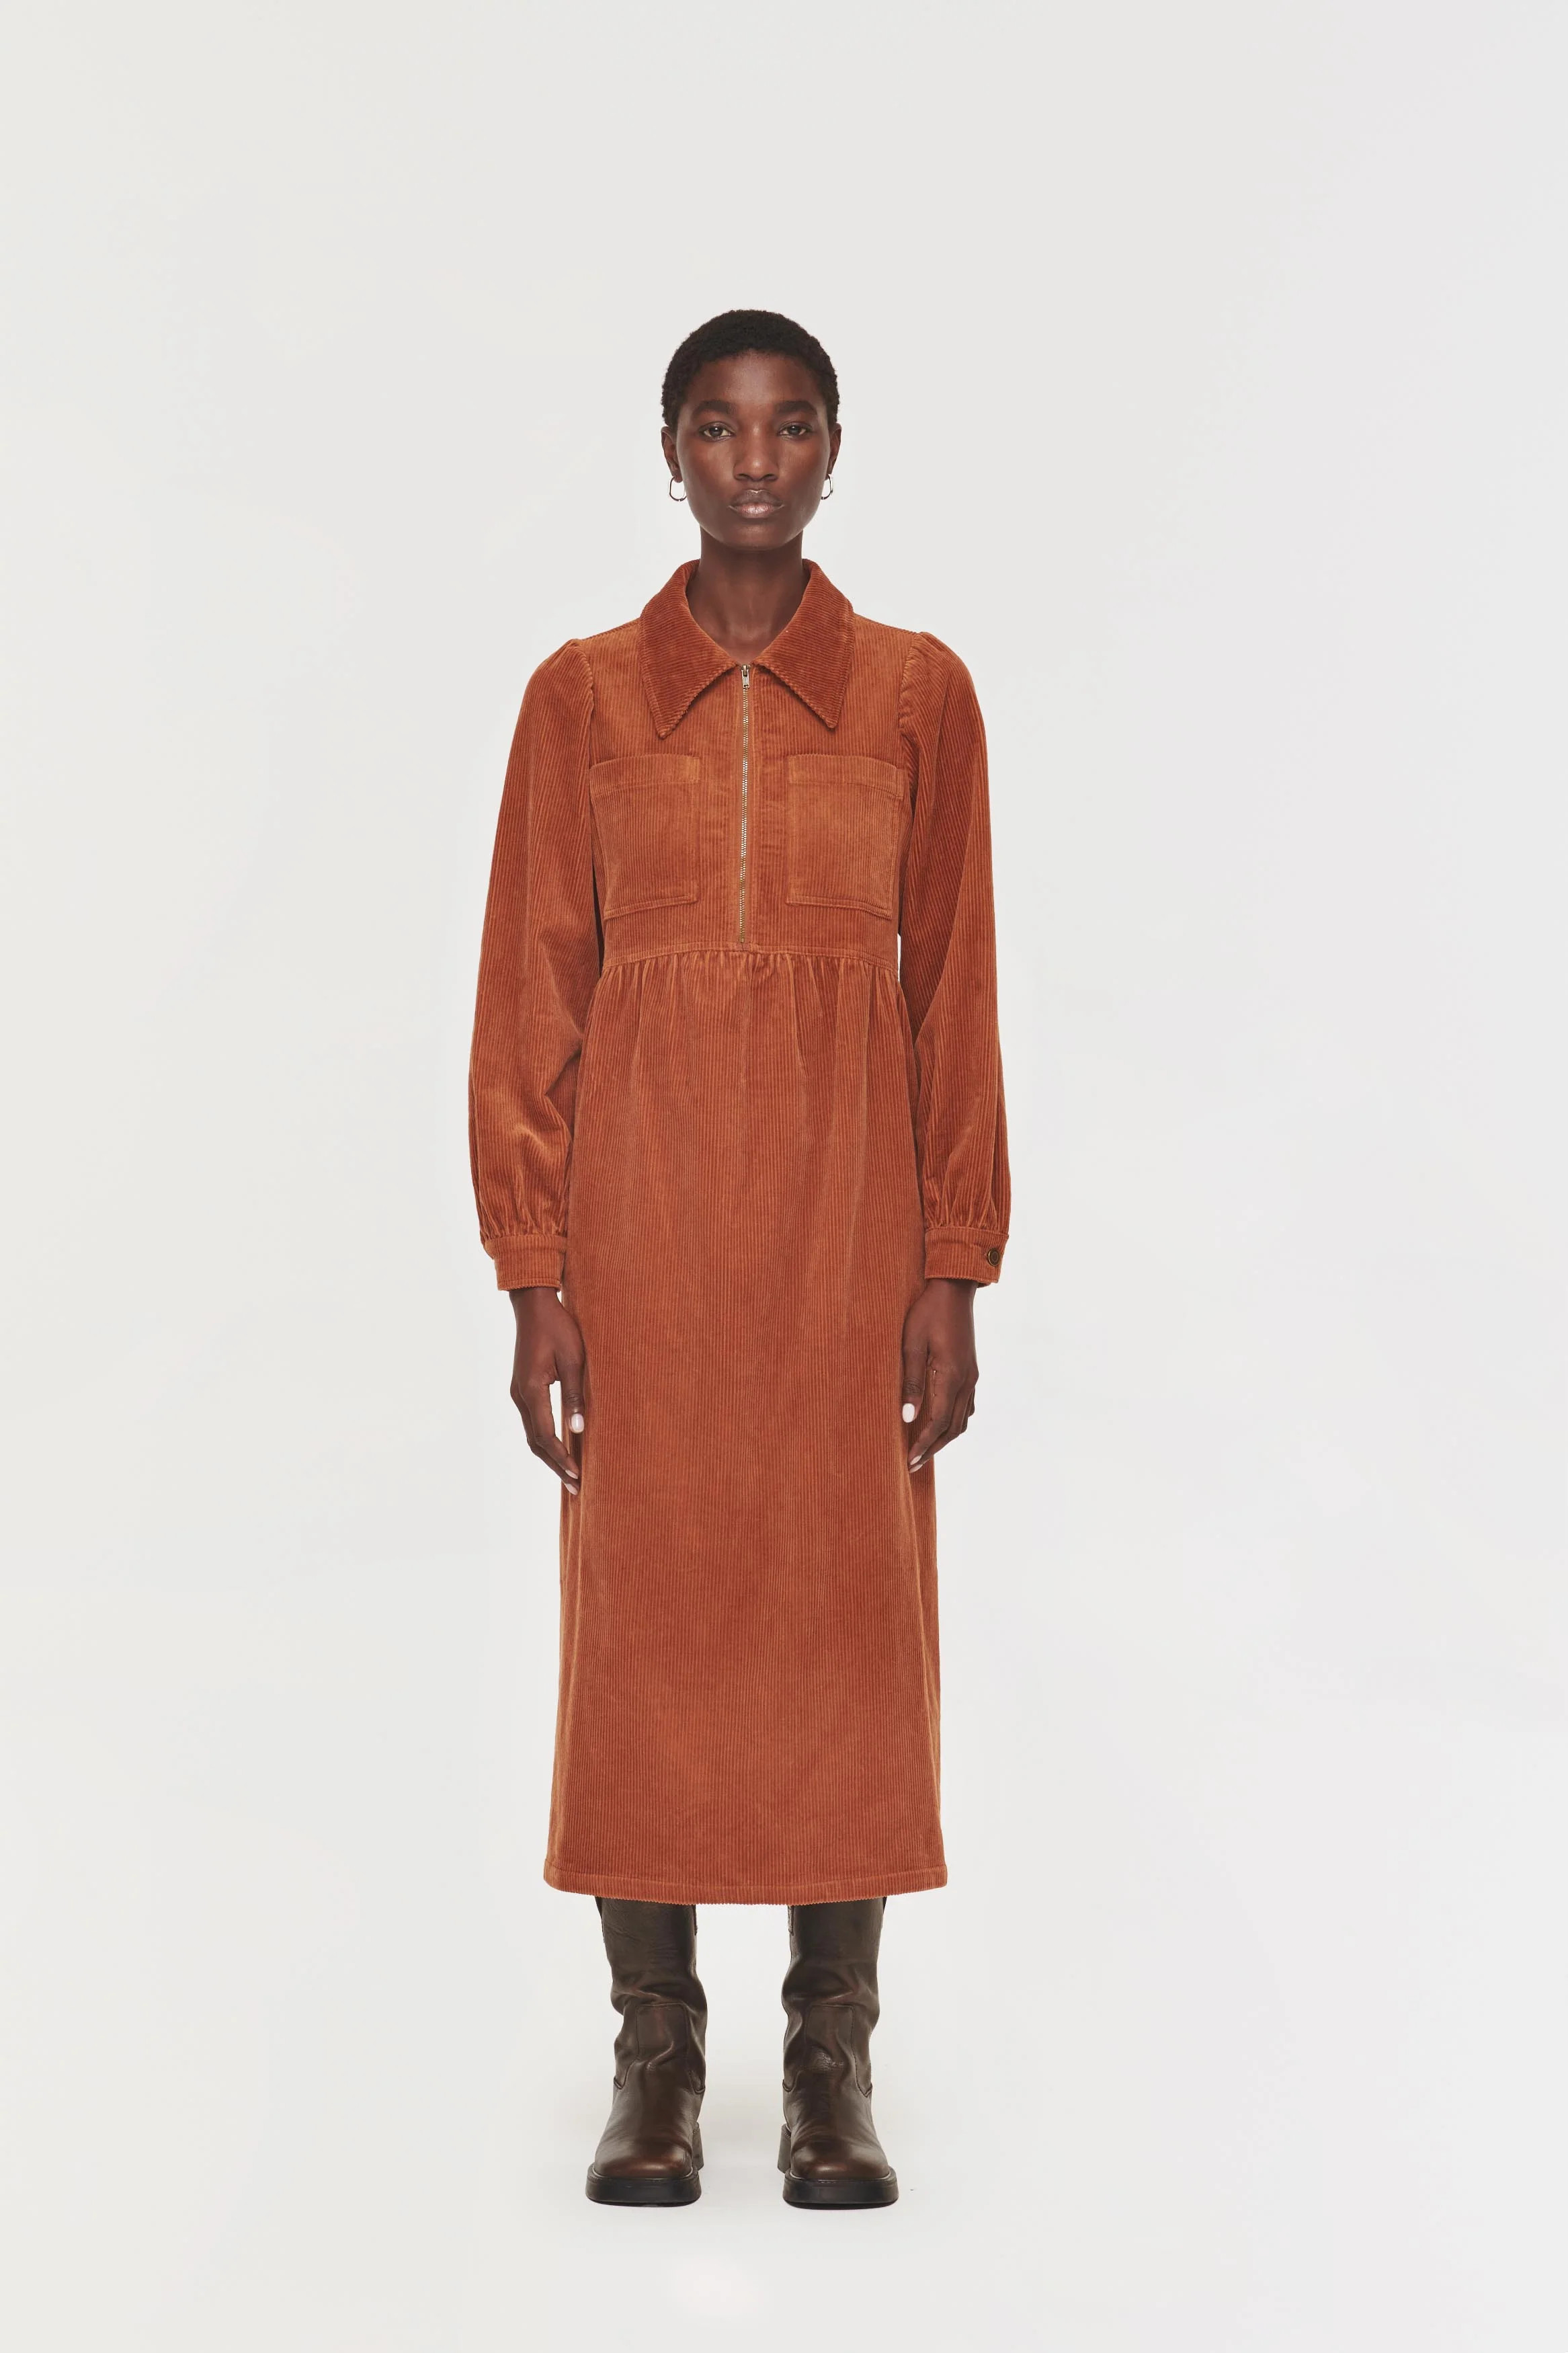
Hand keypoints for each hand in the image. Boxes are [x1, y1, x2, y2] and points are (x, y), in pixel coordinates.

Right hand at [508, 1287, 585, 1493]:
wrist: (534, 1305)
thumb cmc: (558, 1327)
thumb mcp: (574, 1360)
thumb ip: (575, 1396)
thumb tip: (578, 1430)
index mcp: (531, 1390)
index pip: (546, 1436)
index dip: (562, 1458)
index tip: (578, 1475)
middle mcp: (519, 1396)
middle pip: (535, 1442)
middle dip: (556, 1465)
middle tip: (577, 1487)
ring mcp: (518, 1392)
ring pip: (532, 1434)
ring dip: (550, 1455)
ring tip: (570, 1474)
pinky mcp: (522, 1388)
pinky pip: (533, 1422)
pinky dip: (545, 1440)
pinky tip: (561, 1447)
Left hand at [900, 1278, 978, 1473]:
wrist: (953, 1289)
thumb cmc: (927, 1313)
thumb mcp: (911, 1345)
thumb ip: (911, 1383)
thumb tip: (908, 1418)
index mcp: (951, 1376)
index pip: (938, 1423)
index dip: (923, 1445)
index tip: (909, 1462)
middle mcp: (966, 1381)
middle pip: (953, 1428)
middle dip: (933, 1448)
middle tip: (913, 1465)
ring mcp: (972, 1376)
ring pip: (962, 1419)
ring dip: (944, 1438)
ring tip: (924, 1450)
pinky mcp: (971, 1370)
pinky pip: (965, 1406)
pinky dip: (953, 1422)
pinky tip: (939, 1424)